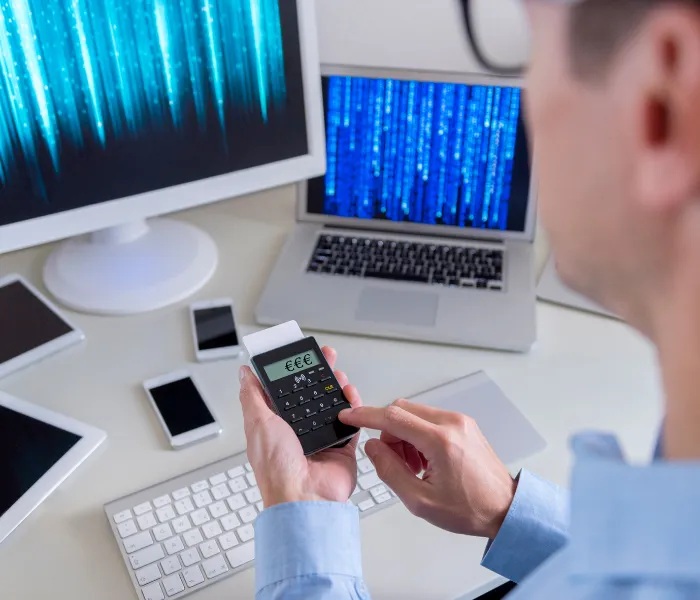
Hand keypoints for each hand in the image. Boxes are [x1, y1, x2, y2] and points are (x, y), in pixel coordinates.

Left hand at [239, 347, 361, 507]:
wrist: (305, 498)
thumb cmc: (276, 469)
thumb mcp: (258, 424)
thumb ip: (253, 396)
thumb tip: (244, 374)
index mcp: (275, 425)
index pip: (283, 391)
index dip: (290, 372)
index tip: (298, 357)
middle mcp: (297, 432)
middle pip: (310, 394)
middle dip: (318, 374)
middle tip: (326, 357)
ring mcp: (320, 439)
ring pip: (332, 405)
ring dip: (336, 388)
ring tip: (339, 375)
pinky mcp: (340, 447)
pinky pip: (350, 423)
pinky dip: (353, 408)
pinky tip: (350, 395)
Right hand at [339, 400, 515, 538]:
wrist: (505, 508)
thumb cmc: (471, 508)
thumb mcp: (420, 501)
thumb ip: (390, 471)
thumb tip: (372, 448)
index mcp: (441, 441)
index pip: (392, 417)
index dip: (365, 416)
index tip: (349, 416)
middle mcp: (451, 423)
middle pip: (401, 410)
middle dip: (387, 431)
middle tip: (392, 459)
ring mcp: (459, 421)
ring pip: (414, 413)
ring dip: (403, 434)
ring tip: (413, 465)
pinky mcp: (463, 424)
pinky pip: (428, 418)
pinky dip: (417, 434)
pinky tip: (424, 459)